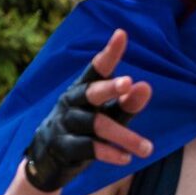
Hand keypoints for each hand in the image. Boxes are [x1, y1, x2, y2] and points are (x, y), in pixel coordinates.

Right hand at [22, 28, 154, 191]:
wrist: (48, 160)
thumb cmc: (84, 130)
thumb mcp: (108, 116)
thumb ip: (127, 104)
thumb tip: (146, 86)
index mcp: (83, 89)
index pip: (97, 68)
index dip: (109, 53)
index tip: (121, 34)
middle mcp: (73, 101)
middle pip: (92, 92)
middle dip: (110, 86)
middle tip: (129, 82)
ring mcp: (66, 123)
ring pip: (97, 125)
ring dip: (125, 136)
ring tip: (147, 149)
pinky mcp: (64, 147)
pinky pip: (88, 148)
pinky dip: (109, 153)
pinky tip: (126, 158)